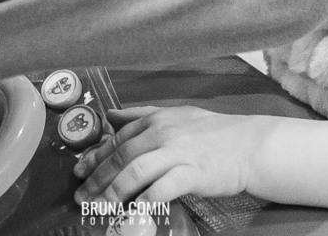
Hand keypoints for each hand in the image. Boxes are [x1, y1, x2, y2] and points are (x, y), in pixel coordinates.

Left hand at [72, 106, 259, 203]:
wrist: (248, 145)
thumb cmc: (212, 133)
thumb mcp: (175, 116)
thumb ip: (142, 115)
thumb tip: (110, 115)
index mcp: (156, 120)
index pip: (117, 139)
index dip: (95, 156)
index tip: (79, 171)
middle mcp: (162, 133)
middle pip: (121, 157)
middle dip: (97, 178)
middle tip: (81, 196)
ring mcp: (178, 152)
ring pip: (135, 171)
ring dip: (113, 191)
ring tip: (99, 207)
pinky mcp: (193, 172)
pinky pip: (163, 186)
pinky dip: (145, 199)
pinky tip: (133, 211)